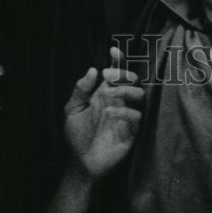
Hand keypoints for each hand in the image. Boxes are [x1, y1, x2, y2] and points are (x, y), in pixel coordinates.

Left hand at [63, 47, 143, 178]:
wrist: (81, 162)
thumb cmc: (77, 134)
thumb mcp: (73, 108)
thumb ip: (81, 89)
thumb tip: (93, 69)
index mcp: (106, 92)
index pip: (117, 72)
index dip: (118, 59)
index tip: (113, 50)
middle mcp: (119, 100)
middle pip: (132, 79)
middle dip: (123, 73)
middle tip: (108, 74)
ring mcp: (127, 115)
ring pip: (139, 94)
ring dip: (124, 90)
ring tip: (107, 94)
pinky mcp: (132, 131)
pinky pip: (137, 117)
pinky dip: (126, 111)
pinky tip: (110, 112)